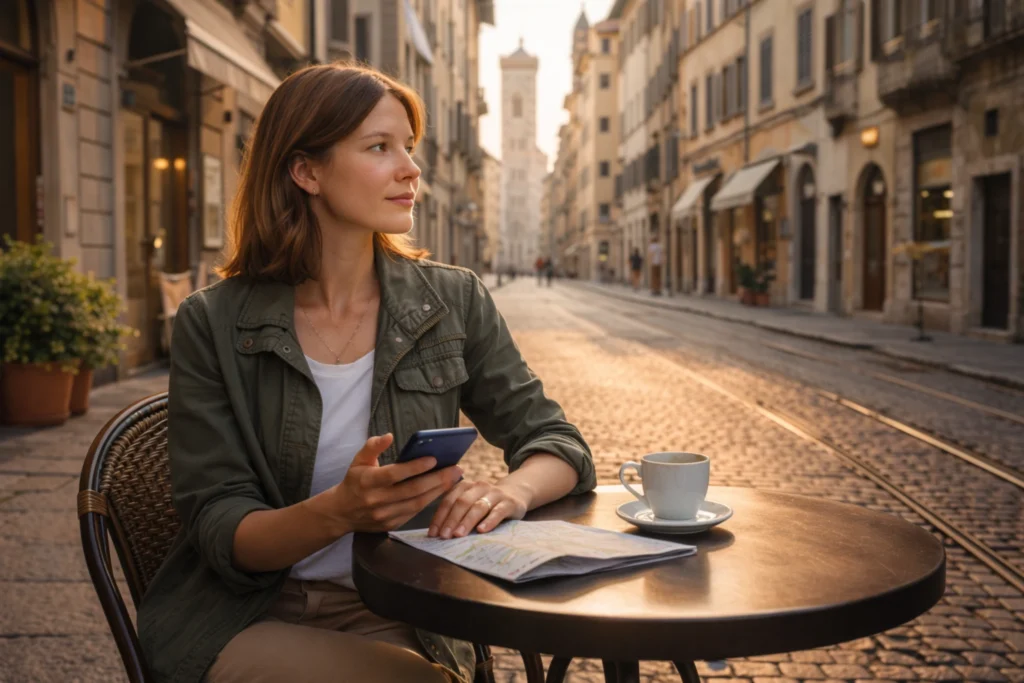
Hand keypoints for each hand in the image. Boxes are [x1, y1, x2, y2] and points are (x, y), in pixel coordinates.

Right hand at [313, 434, 463, 534]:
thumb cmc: (354, 481)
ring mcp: (384, 515)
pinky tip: (441, 491)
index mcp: (368, 481)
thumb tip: (388, 436)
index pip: (395, 474)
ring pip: (417, 503)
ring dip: (438, 491)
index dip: (415, 467)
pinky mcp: (391, 525)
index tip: (434, 459)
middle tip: (456, 468)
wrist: (341, 513)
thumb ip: (372, 446)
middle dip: (437, 479)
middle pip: (412, 490)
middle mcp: (376, 500)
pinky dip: (430, 501)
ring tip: (454, 478)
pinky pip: (414, 513)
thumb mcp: (358, 460)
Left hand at [428, 479, 528, 538]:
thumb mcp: (471, 503)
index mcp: (465, 486)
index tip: (433, 534)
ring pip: (478, 507)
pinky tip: (481, 530)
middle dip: (451, 520)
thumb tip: (438, 534)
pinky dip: (489, 521)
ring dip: (466, 521)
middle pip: (462, 502)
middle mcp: (479, 486)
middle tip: (444, 536)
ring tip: (458, 535)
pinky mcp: (509, 502)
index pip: (449, 501)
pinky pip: (498, 511)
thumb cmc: (486, 504)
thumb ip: (457, 513)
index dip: (439, 517)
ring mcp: (495, 493)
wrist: (515, 494)